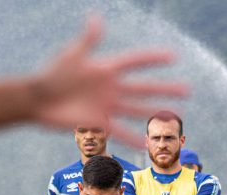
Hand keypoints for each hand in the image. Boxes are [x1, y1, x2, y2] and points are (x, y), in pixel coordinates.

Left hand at [31, 16, 187, 147]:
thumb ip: (88, 40)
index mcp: (106, 69)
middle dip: (165, 89)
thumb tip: (96, 18)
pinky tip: (147, 145)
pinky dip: (133, 138)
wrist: (38, 99)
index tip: (173, 57)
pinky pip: (120, 132)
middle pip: (143, 87)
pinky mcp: (98, 122)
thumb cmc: (53, 74)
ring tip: (175, 116)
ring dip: (155, 113)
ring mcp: (107, 106)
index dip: (153, 59)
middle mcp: (111, 88)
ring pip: (137, 110)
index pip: (135, 62)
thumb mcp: (72, 55)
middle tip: (187, 90)